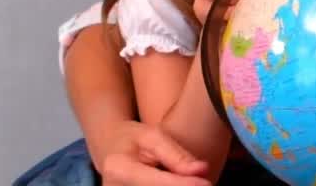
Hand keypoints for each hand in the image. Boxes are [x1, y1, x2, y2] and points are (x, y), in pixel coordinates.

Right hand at [95, 120, 210, 185]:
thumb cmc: (131, 137)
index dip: (184, 185)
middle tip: (204, 181)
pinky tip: (180, 182)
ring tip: (192, 179)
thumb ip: (176, 154)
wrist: (108, 148)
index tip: (207, 183)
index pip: (157, 182)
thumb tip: (202, 170)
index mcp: (119, 169)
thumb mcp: (151, 135)